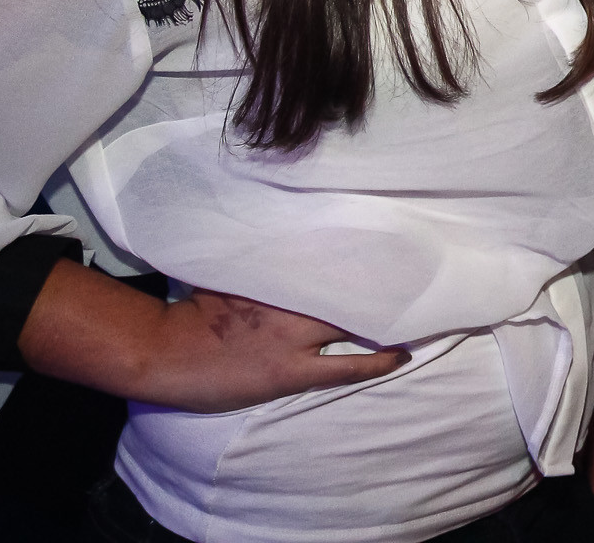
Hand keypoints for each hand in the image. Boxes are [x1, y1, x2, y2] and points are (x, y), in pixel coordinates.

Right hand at [20, 260, 408, 412]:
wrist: (165, 351)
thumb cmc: (195, 306)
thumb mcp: (234, 266)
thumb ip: (269, 251)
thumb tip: (298, 223)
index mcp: (278, 272)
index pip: (338, 252)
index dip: (373, 247)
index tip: (406, 233)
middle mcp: (292, 300)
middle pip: (353, 284)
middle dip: (389, 279)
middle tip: (428, 269)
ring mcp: (293, 337)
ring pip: (355, 323)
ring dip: (388, 317)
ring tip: (427, 309)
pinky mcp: (290, 371)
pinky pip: (344, 367)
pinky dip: (376, 360)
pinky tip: (403, 354)